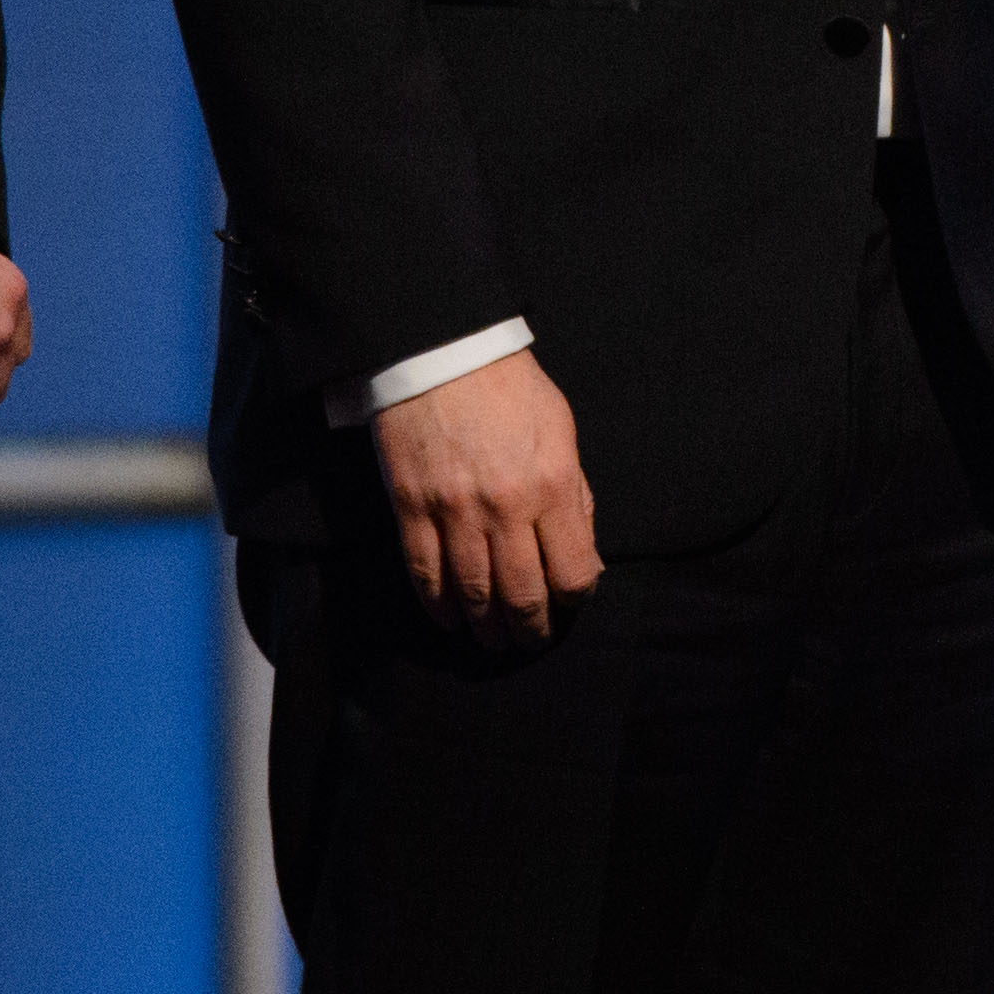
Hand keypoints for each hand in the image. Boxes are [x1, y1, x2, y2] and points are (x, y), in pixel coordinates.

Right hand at [372, 347, 601, 646]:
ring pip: (473, 594)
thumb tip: (581, 551)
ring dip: (486, 627)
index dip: (574, 598)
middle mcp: (506, 507)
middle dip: (530, 628)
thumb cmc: (509, 387)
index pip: (573, 572)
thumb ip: (574, 494)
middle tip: (530, 639)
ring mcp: (454, 512)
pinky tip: (450, 618)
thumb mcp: (562, 431)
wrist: (441, 353)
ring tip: (493, 640)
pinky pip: (425, 575)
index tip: (569, 600)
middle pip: (523, 595)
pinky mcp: (412, 509)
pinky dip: (439, 606)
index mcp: (552, 485)